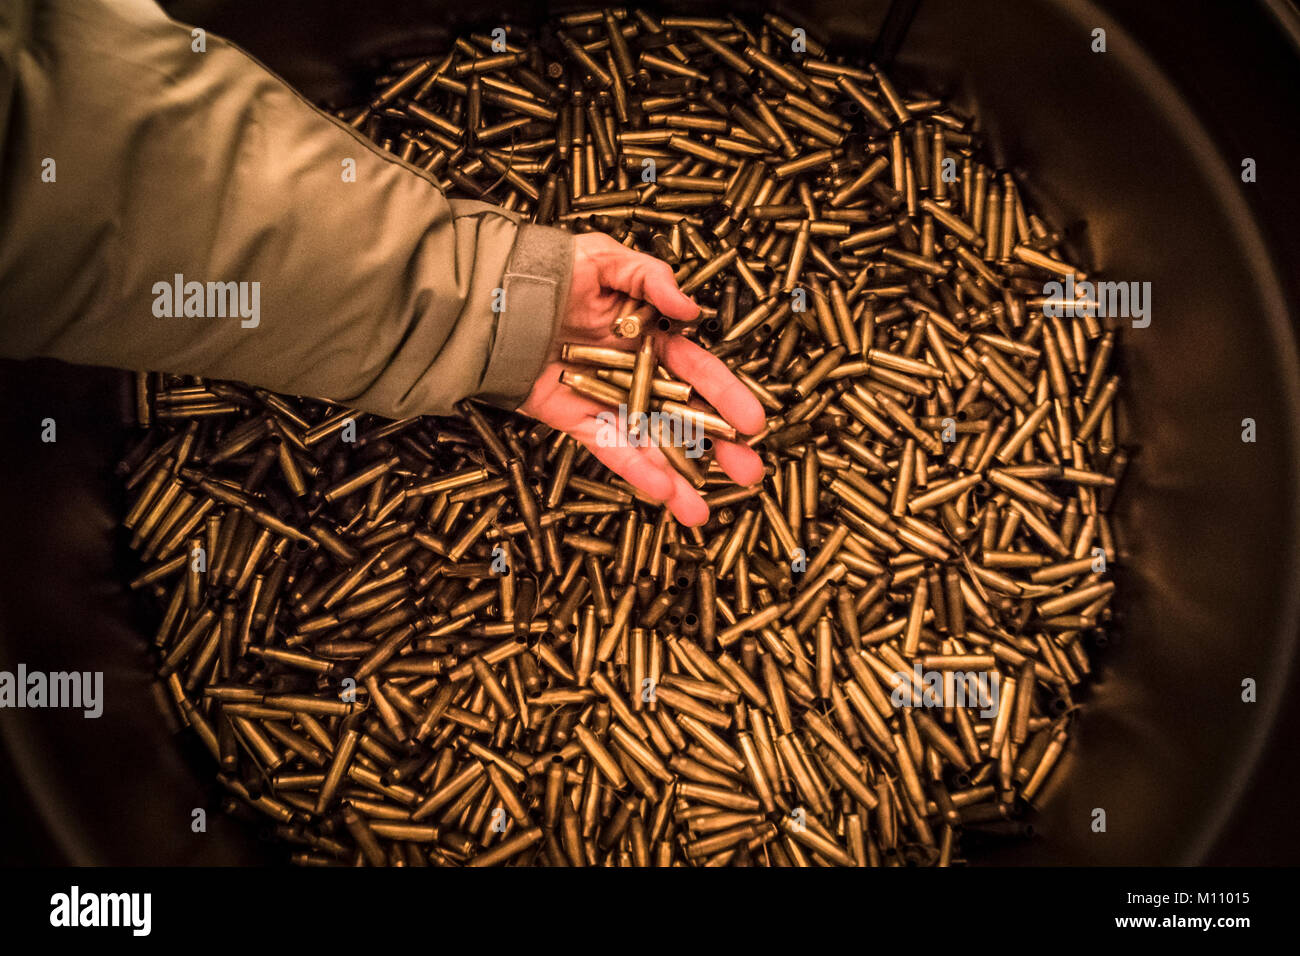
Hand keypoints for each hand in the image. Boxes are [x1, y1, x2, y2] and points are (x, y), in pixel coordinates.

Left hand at [520, 232, 765, 525]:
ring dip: (677, 476)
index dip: (727, 396)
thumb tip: (689, 307)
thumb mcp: (606, 258)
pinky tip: (662, 493)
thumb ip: (650, 278)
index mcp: (650, 336)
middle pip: (684, 415)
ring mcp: (606, 399)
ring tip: (700, 510)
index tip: (754, 423)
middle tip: (748, 474)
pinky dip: (634, 470)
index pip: (697, 371)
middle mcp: (634, 373)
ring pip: (649, 442)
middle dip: (717, 448)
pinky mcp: (574, 418)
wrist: (492, 294)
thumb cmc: (550, 268)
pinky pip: (608, 447)